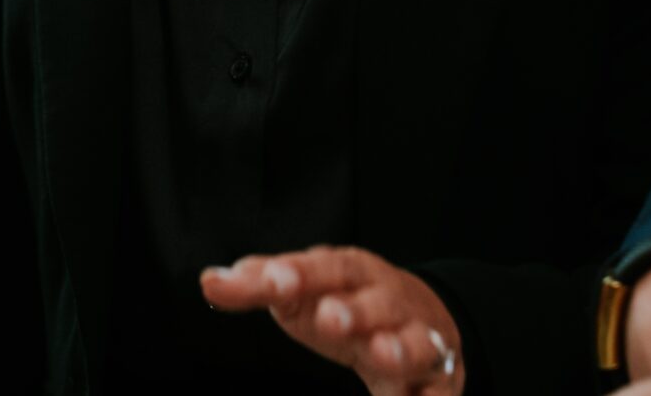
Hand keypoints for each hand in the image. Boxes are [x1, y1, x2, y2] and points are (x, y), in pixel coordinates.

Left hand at [201, 245, 464, 395]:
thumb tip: (210, 280)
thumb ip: (260, 284)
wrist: (425, 316)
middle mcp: (391, 303)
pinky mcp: (438, 381)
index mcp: (354, 274)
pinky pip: (439, 393)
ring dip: (401, 349)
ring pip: (419, 343)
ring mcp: (420, 340)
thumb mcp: (305, 289)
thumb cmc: (347, 301)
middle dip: (355, 311)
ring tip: (382, 356)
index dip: (301, 274)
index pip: (328, 268)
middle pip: (376, 303)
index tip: (274, 284)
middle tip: (330, 318)